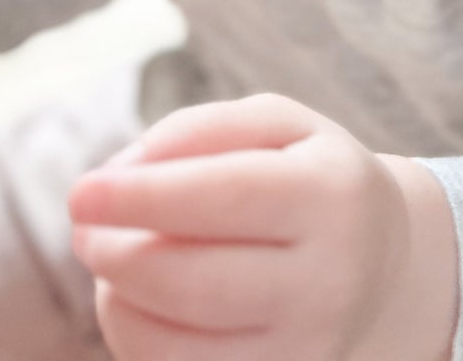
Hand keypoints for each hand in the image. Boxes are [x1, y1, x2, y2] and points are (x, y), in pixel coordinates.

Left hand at [68, 93, 456, 360]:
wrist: (382, 263)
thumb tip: (122, 172)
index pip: (224, 196)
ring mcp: (307, 348)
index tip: (81, 190)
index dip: (142, 196)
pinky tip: (130, 297)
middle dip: (119, 253)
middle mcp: (328, 280)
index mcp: (332, 194)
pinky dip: (138, 336)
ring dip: (117, 299)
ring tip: (104, 255)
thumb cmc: (309, 177)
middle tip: (82, 226)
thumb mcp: (278, 124)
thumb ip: (201, 129)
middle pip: (196, 281)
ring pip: (182, 345)